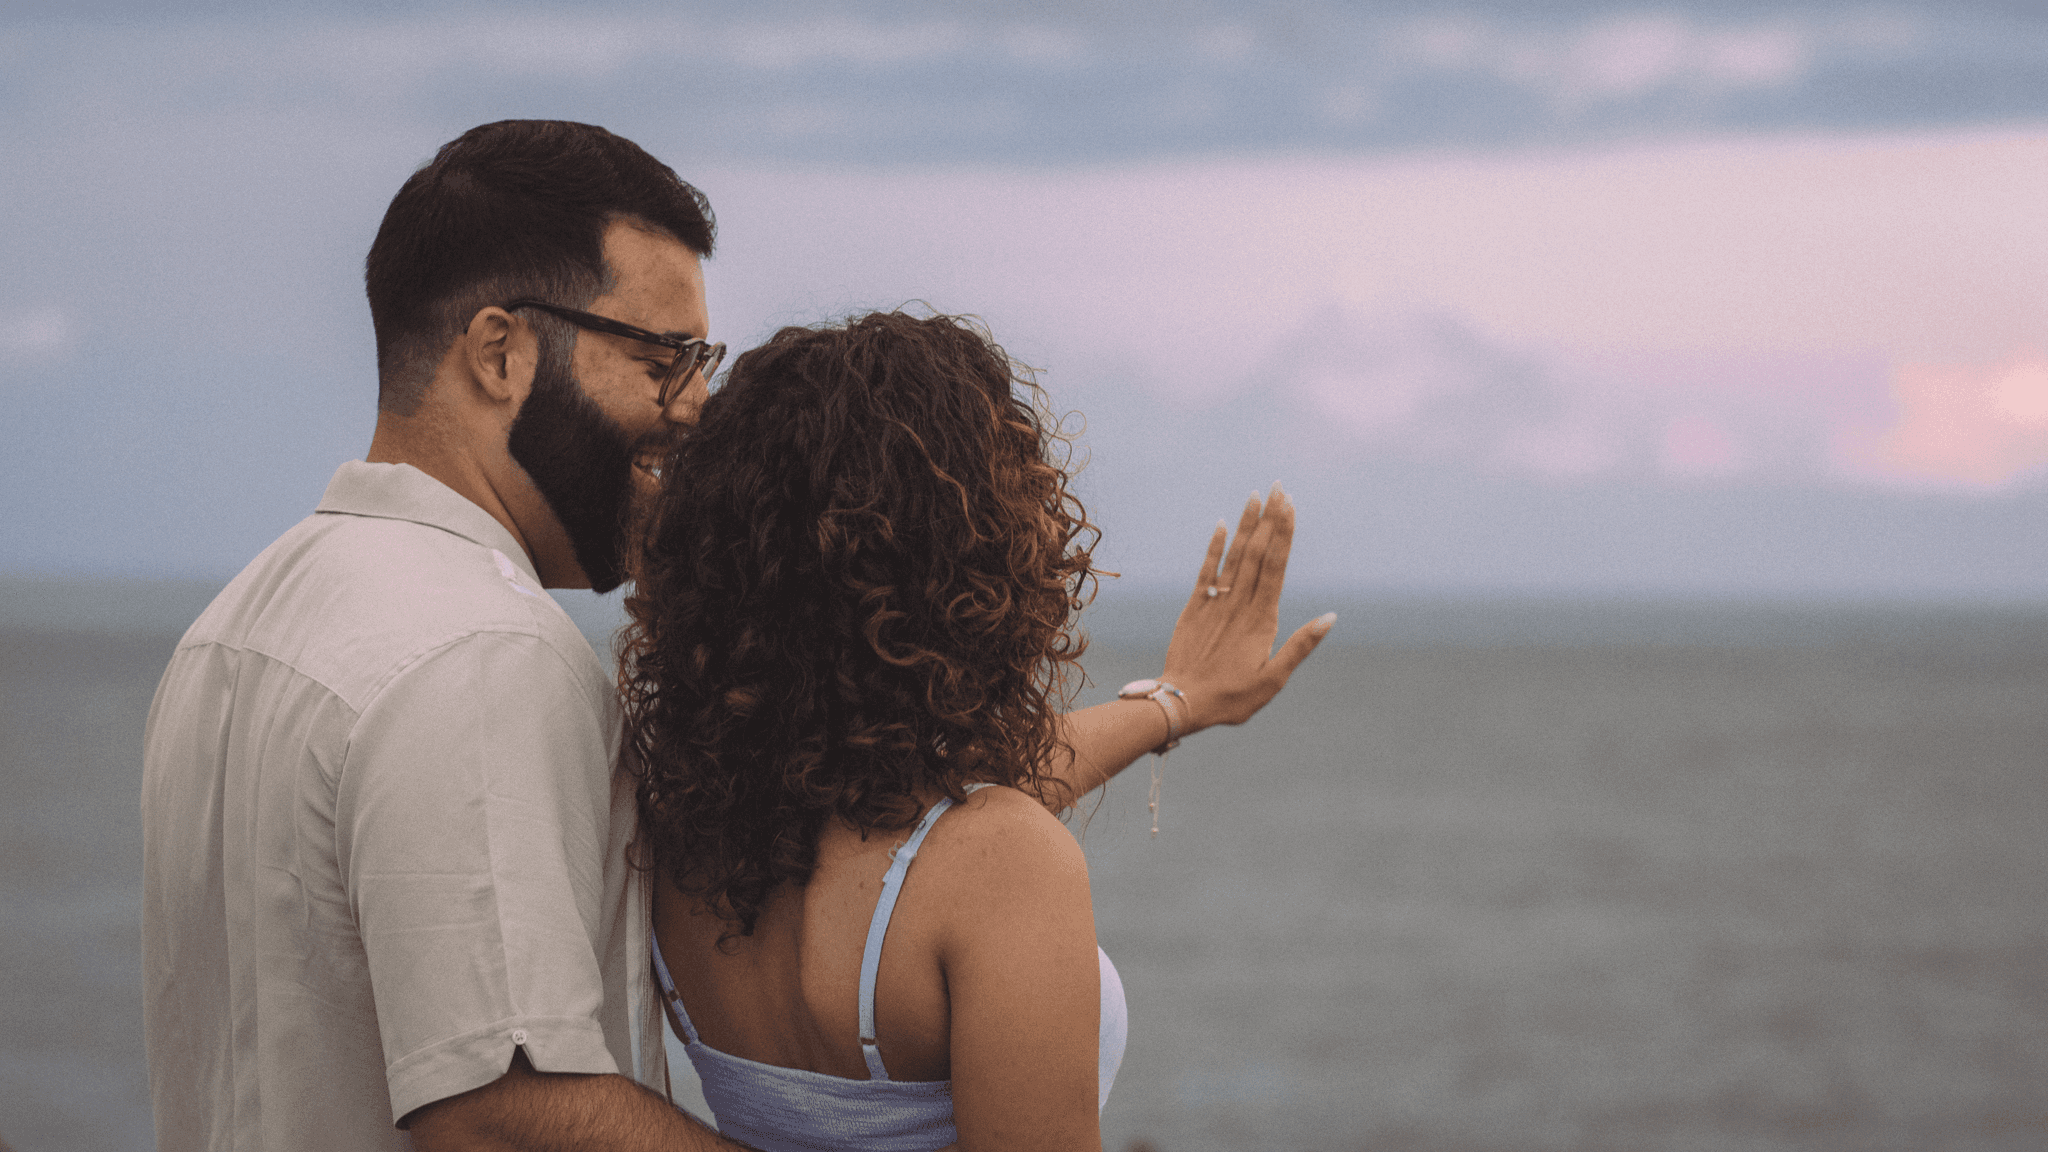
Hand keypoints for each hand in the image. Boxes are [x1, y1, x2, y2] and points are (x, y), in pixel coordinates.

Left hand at [1158, 483, 1333, 732]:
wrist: (1181, 702)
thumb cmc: (1231, 698)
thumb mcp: (1273, 680)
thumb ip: (1301, 645)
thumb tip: (1330, 617)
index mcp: (1261, 620)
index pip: (1276, 567)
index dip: (1284, 534)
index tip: (1290, 507)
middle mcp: (1239, 604)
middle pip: (1259, 553)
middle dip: (1270, 519)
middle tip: (1279, 488)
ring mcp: (1215, 603)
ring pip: (1235, 556)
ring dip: (1247, 525)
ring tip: (1257, 496)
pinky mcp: (1194, 607)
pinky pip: (1206, 570)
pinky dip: (1215, 547)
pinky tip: (1223, 524)